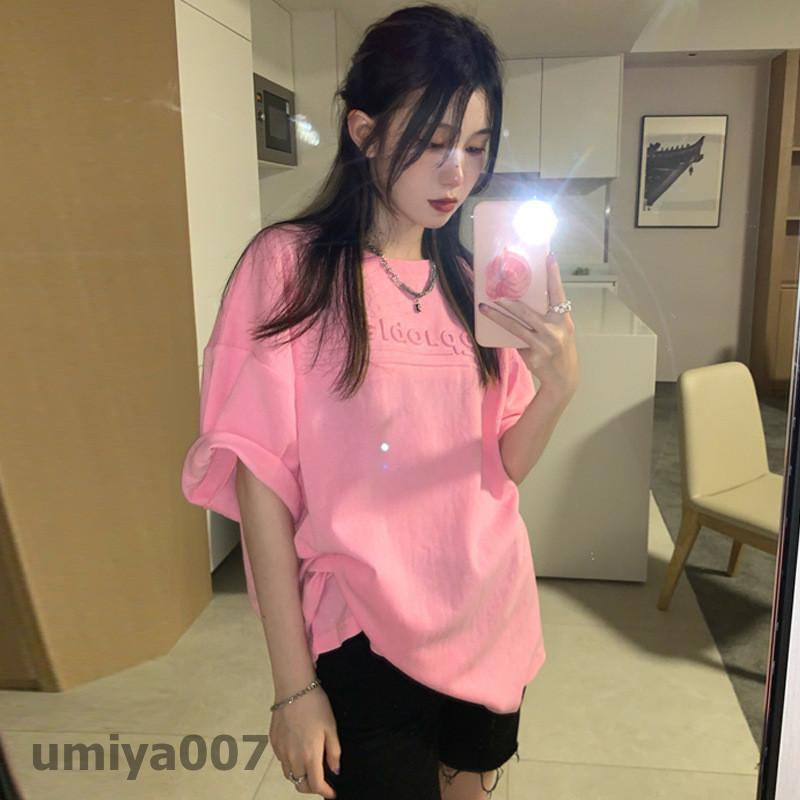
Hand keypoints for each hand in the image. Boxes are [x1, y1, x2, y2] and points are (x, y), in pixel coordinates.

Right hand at [269, 687, 340, 797]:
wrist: (293, 689)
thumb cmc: (316, 706)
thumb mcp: (331, 728)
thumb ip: (334, 752)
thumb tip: (335, 771)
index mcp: (310, 755)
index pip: (316, 785)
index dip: (325, 792)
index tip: (332, 793)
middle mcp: (293, 758)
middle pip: (300, 784)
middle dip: (311, 787)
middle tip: (321, 781)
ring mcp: (281, 751)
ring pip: (289, 774)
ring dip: (300, 775)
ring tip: (309, 767)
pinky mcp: (273, 742)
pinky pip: (282, 760)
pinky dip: (290, 763)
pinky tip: (297, 751)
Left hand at [479, 252, 579, 398]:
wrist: (564, 378)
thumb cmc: (559, 349)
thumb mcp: (560, 330)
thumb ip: (546, 317)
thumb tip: (521, 301)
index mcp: (564, 320)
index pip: (558, 294)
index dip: (554, 276)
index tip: (549, 257)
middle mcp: (555, 330)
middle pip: (528, 311)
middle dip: (510, 300)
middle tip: (495, 290)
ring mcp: (543, 344)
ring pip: (516, 326)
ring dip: (497, 316)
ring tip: (484, 307)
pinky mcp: (533, 355)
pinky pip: (513, 340)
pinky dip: (502, 334)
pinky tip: (489, 327)